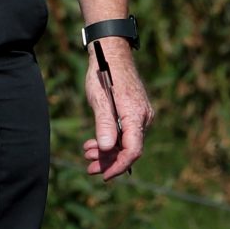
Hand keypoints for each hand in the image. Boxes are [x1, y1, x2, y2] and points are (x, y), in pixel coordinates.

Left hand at [82, 40, 152, 180]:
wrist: (111, 53)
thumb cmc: (103, 74)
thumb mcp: (100, 100)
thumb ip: (105, 124)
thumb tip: (108, 148)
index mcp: (136, 116)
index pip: (133, 150)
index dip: (119, 166)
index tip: (104, 176)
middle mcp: (142, 118)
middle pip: (128, 149)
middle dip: (108, 161)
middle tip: (89, 168)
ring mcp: (139, 115)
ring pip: (125, 141)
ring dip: (106, 150)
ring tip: (87, 153)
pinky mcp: (133, 112)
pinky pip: (124, 132)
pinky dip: (109, 139)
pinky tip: (94, 143)